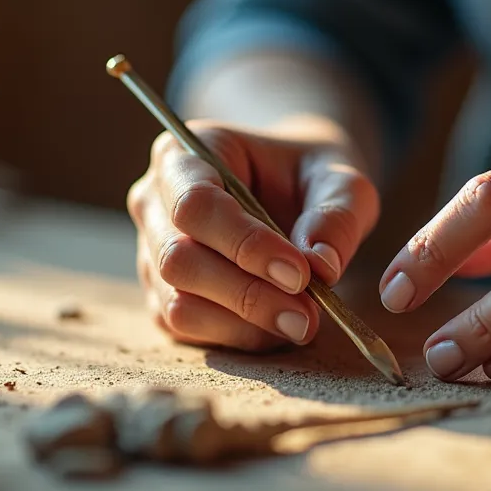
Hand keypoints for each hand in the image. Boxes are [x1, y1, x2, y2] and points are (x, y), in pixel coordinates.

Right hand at [127, 116, 379, 350]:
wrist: (293, 189)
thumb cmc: (309, 174)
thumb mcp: (339, 178)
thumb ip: (336, 215)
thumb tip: (321, 266)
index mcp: (184, 154)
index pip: (195, 204)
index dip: (244, 244)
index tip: (299, 273)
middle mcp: (154, 202)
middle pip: (178, 259)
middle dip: (246, 293)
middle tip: (308, 313)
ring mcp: (151, 252)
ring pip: (177, 302)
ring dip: (243, 323)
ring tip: (302, 323)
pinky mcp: (162, 295)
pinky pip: (186, 329)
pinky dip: (236, 336)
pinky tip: (278, 329)